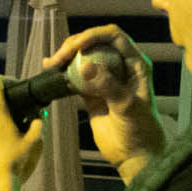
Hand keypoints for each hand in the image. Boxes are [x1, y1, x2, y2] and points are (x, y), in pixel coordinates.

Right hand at [44, 26, 163, 176]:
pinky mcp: (93, 93)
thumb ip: (107, 85)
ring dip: (67, 59)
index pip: (114, 37)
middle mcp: (121, 67)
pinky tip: (52, 75)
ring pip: (84, 59)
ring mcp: (106, 79)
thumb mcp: (126, 106)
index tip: (75, 46)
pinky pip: (77, 77)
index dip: (93, 36)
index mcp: (136, 63)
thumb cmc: (140, 130)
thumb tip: (86, 66)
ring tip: (51, 64)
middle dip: (75, 46)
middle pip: (95, 44)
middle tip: (58, 58)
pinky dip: (64, 75)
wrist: (135, 154)